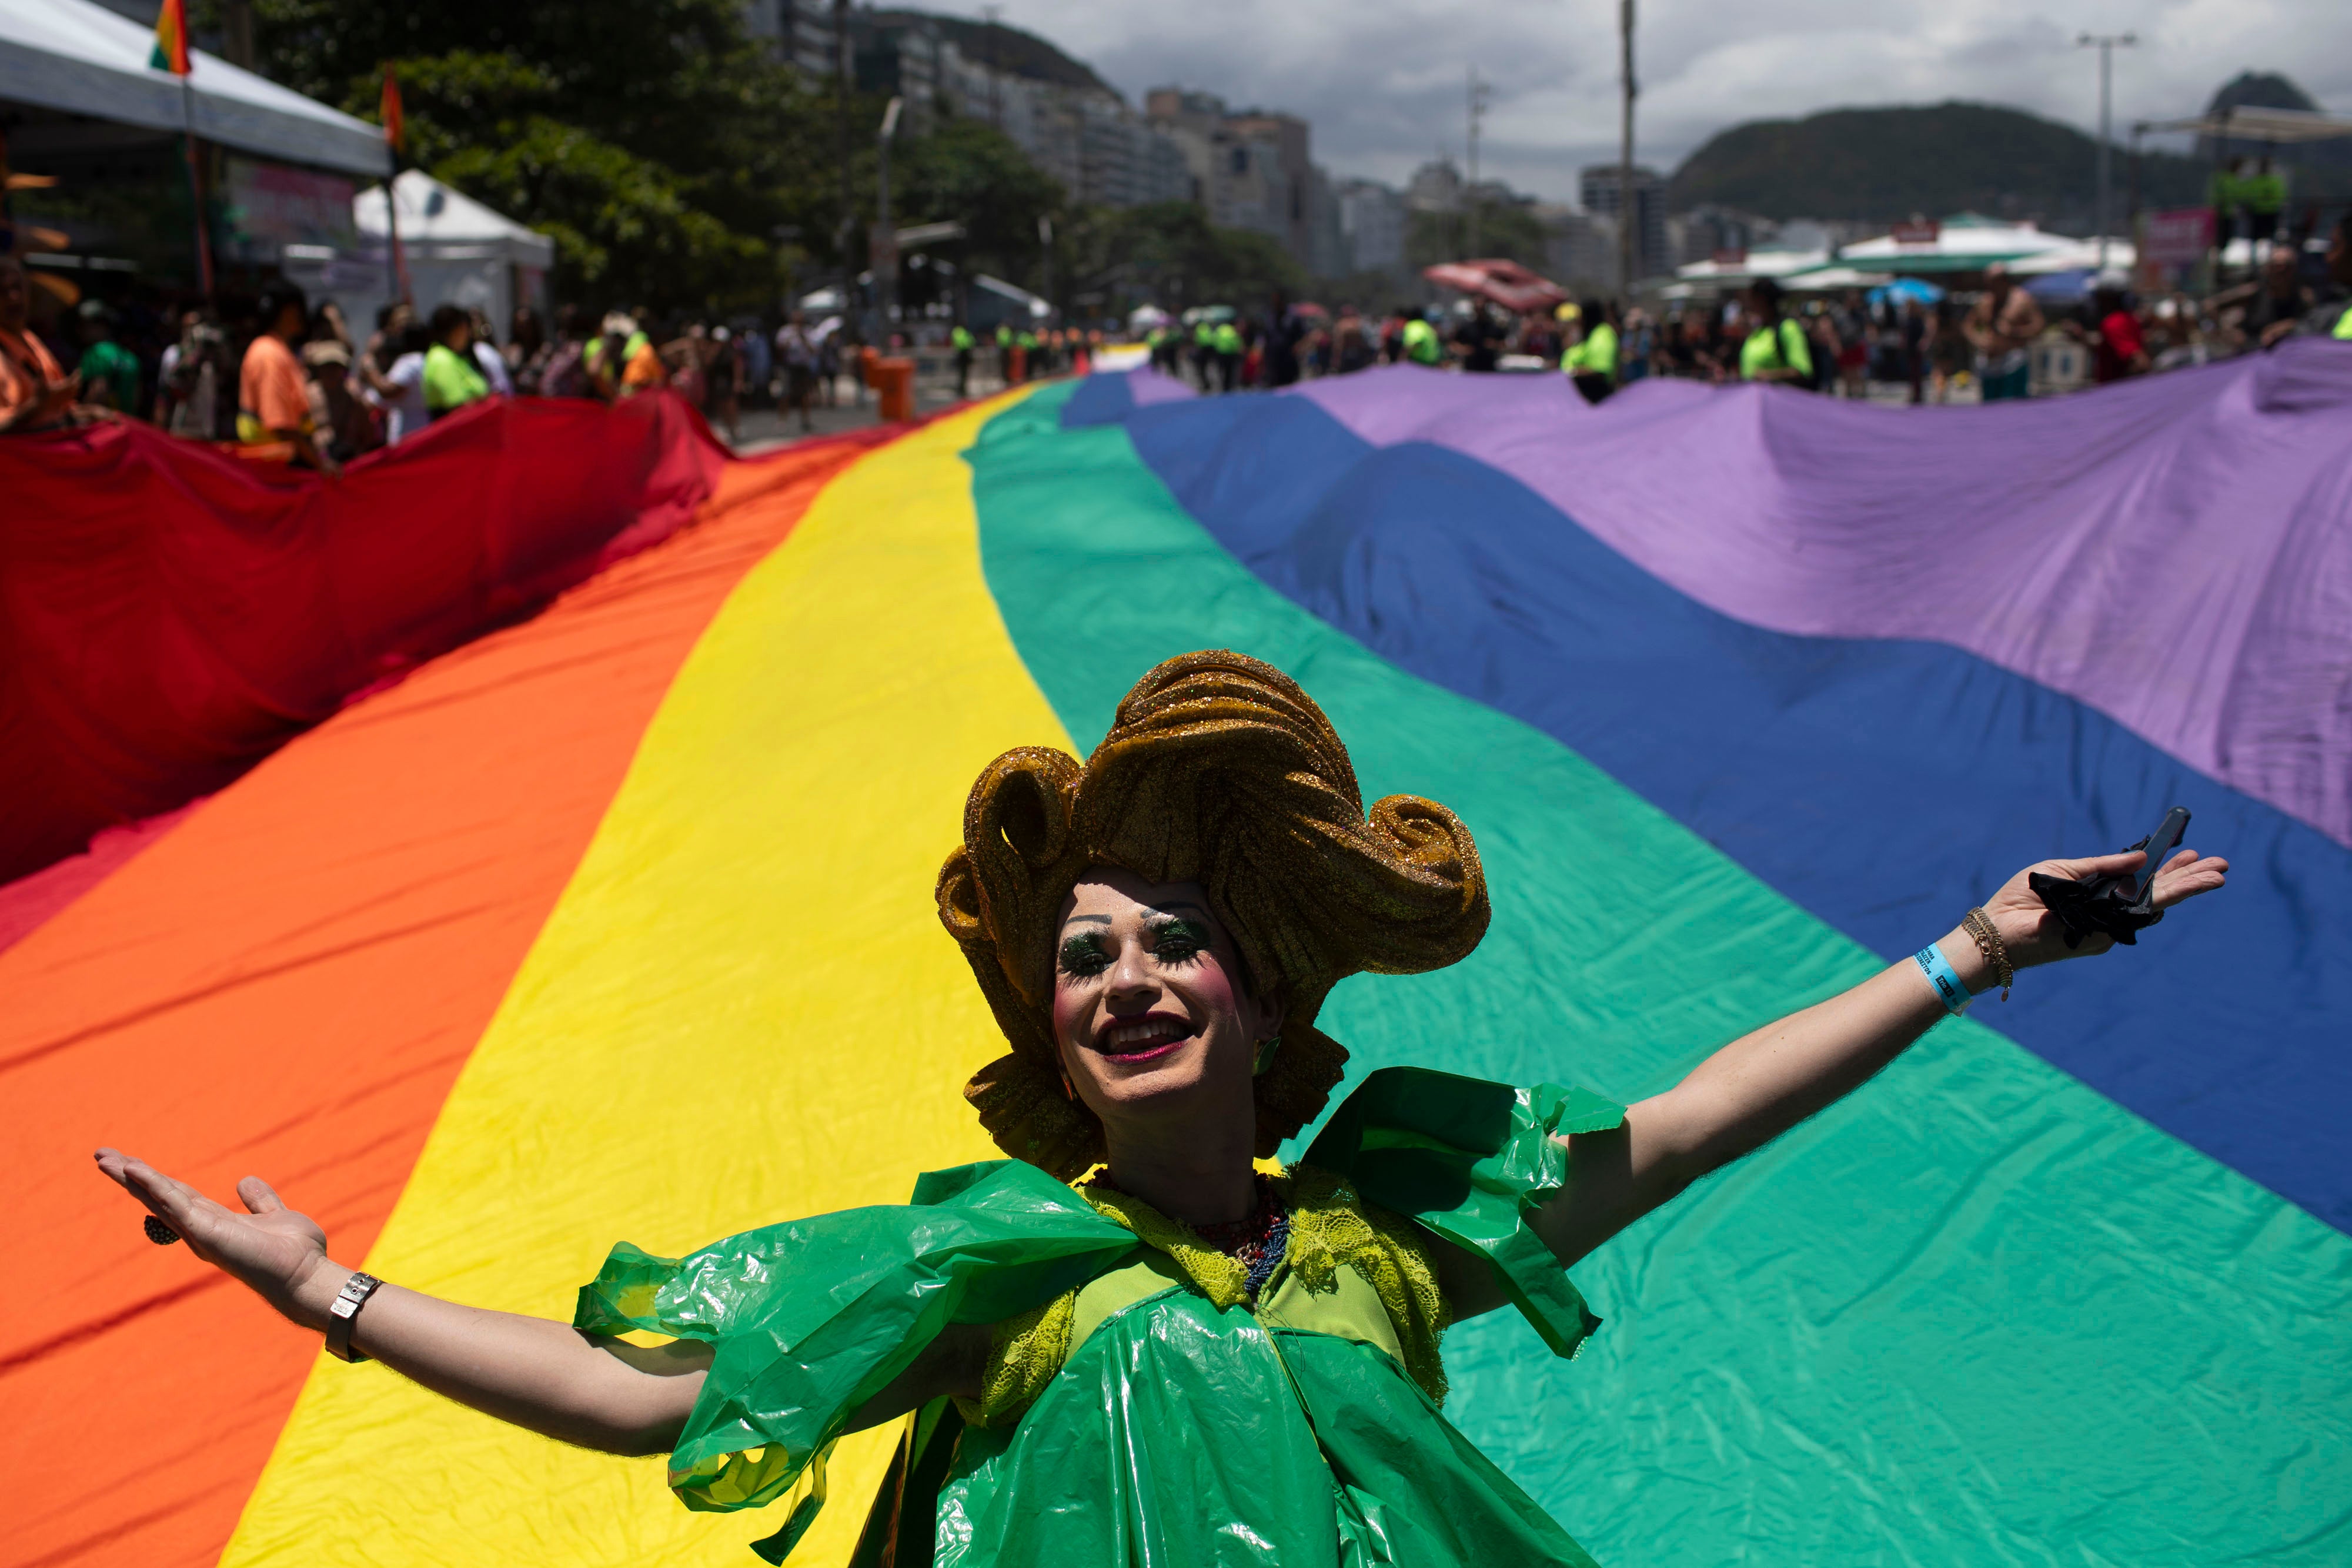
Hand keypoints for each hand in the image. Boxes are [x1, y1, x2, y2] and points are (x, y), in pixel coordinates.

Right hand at [33, 372, 79, 421]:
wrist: (39, 410)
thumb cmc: (39, 396)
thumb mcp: (40, 384)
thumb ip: (41, 374)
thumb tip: (40, 365)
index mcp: (64, 388)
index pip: (73, 379)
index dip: (77, 374)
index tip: (79, 369)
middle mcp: (68, 395)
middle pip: (76, 386)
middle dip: (78, 380)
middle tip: (79, 375)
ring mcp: (67, 401)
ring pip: (75, 393)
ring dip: (77, 388)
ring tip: (77, 384)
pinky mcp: (65, 407)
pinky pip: (72, 400)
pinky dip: (73, 396)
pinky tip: (73, 398)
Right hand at [93, 1149, 340, 1327]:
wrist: (306, 1275)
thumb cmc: (294, 1253)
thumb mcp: (274, 1217)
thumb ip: (259, 1201)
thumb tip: (243, 1181)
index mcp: (213, 1222)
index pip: (175, 1195)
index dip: (153, 1178)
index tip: (129, 1162)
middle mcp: (199, 1228)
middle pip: (157, 1195)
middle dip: (129, 1175)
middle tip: (101, 1155)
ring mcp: (199, 1231)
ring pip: (157, 1197)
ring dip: (130, 1177)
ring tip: (103, 1158)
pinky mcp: (206, 1232)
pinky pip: (174, 1203)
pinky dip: (153, 1185)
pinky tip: (134, 1169)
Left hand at [1980, 846, 2228, 970]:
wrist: (1999, 926)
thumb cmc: (2024, 898)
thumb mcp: (2064, 871)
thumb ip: (2103, 866)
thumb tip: (2143, 857)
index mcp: (2099, 894)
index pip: (2142, 881)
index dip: (2168, 868)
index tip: (2191, 853)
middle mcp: (2109, 912)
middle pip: (2158, 893)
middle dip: (2190, 879)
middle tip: (2221, 865)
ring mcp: (2111, 926)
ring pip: (2157, 905)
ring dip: (2188, 888)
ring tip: (2217, 876)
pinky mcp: (2106, 936)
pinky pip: (2137, 915)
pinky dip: (2163, 899)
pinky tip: (2185, 887)